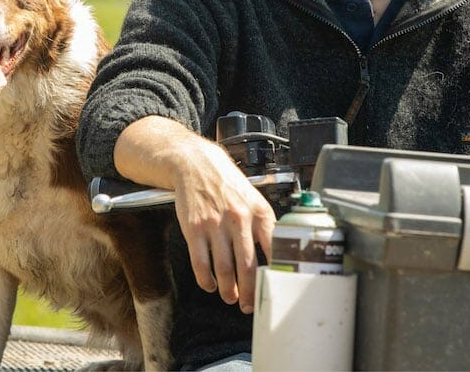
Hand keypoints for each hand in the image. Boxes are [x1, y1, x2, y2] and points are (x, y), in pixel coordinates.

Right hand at [172, 141, 274, 313]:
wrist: (197, 165)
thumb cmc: (228, 185)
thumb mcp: (254, 199)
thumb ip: (265, 226)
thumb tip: (275, 258)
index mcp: (259, 212)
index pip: (273, 249)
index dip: (275, 274)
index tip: (275, 290)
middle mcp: (239, 218)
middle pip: (247, 267)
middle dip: (249, 292)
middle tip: (249, 305)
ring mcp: (215, 224)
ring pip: (223, 269)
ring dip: (228, 290)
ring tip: (230, 298)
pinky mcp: (194, 229)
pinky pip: (201, 263)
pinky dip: (206, 280)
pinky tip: (210, 285)